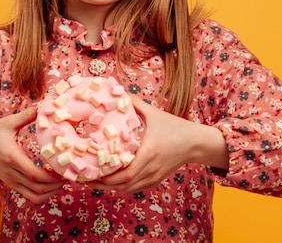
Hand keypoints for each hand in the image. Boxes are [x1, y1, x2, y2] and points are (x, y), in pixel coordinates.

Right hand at [0, 107, 64, 203]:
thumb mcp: (6, 123)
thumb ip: (26, 116)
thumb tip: (43, 106)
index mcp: (11, 157)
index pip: (33, 174)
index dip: (51, 177)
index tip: (65, 170)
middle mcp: (11, 173)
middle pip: (37, 188)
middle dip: (56, 185)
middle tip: (70, 175)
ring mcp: (11, 181)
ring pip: (34, 196)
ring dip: (51, 192)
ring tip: (63, 180)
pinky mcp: (12, 184)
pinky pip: (30, 195)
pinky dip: (43, 193)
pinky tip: (52, 183)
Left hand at [91, 95, 227, 192]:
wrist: (196, 142)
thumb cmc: (175, 126)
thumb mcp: (154, 113)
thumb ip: (134, 103)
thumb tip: (117, 91)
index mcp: (149, 152)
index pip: (125, 173)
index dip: (106, 177)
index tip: (90, 171)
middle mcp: (151, 168)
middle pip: (123, 185)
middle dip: (102, 185)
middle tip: (85, 178)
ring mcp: (154, 176)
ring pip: (128, 189)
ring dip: (110, 188)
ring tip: (94, 180)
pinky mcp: (156, 179)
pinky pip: (135, 188)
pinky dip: (122, 186)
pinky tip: (111, 181)